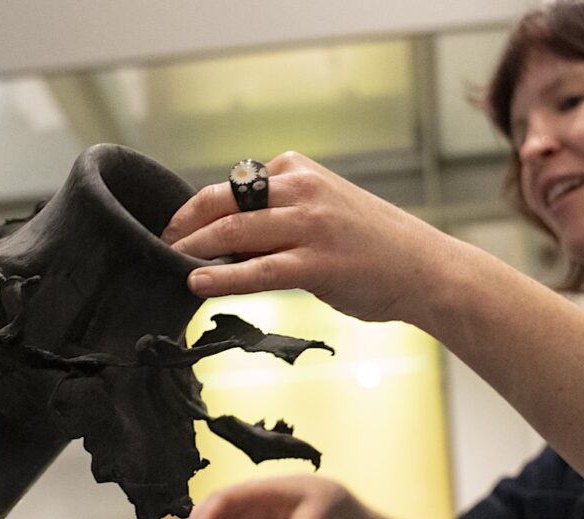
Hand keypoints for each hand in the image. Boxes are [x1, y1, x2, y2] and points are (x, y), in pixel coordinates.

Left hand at [162, 151, 478, 322]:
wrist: (425, 268)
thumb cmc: (371, 243)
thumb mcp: (323, 206)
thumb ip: (278, 210)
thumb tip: (220, 234)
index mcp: (298, 170)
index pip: (231, 184)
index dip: (195, 209)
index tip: (172, 228)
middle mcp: (303, 189)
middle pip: (223, 201)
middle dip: (184, 225)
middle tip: (158, 245)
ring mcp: (311, 225)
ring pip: (235, 230)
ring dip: (194, 248)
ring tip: (167, 263)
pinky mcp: (317, 263)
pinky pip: (258, 270)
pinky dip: (221, 276)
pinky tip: (197, 283)